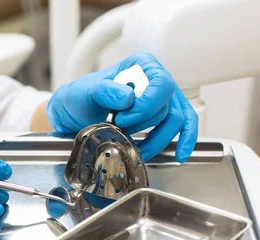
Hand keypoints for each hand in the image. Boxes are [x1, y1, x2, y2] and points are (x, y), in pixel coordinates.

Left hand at [46, 53, 197, 162]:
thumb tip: (129, 97)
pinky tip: (180, 154)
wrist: (76, 113)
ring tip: (132, 145)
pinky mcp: (162, 117)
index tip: (122, 118)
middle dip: (145, 125)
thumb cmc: (81, 98)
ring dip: (155, 140)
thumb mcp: (86, 92)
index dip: (146, 107)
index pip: (162, 85)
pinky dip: (184, 141)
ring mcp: (161, 99)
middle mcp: (156, 79)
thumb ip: (105, 91)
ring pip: (175, 122)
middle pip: (169, 107)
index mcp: (142, 65)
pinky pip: (183, 127)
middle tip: (120, 128)